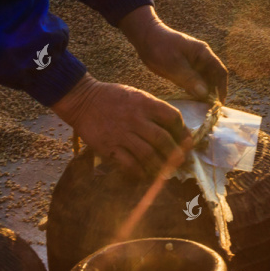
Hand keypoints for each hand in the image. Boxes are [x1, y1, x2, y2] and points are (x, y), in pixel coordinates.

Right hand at [52, 74, 192, 176]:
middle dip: (176, 153)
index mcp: (145, 103)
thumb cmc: (113, 98)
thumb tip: (175, 129)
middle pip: (163, 139)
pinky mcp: (109, 147)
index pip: (172, 118)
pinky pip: (129, 164)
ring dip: (160, 166)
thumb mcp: (137, 96)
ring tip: (167, 172)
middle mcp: (135, 118)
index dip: (183, 132)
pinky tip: (145, 174)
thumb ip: (155, 110)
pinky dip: (140, 172)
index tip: (186, 141)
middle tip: (181, 161)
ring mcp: (122, 134)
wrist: (83, 100)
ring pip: (148, 154)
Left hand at [119, 6, 227, 101]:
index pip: (220, 71)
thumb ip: (189, 78)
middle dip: (213, 93)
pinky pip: (193, 83)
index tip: (219, 102)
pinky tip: (191, 101)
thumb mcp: (174, 64)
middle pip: (213, 78)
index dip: (222, 87)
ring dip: (204, 94)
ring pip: (203, 82)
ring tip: (201, 108)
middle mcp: (201, 60)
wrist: (145, 38)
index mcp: (203, 54)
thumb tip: (205, 93)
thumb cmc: (160, 47)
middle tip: (209, 109)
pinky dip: (194, 92)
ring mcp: (193, 65)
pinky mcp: (184, 71)